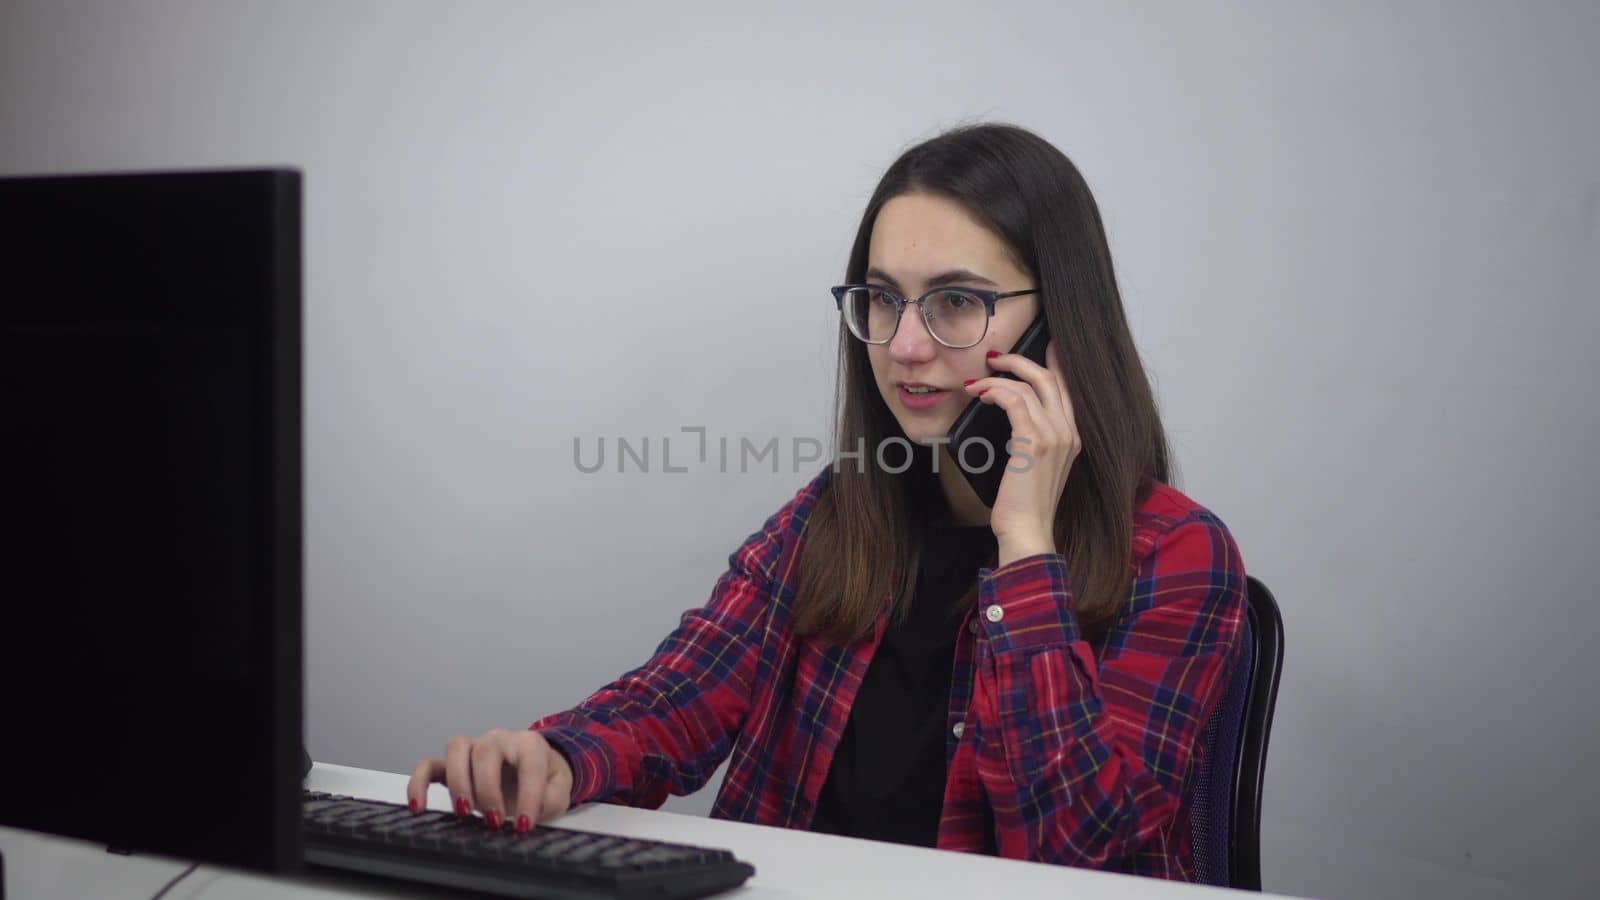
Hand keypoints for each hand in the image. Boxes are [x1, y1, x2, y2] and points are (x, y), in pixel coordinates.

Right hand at [406, 728, 573, 832]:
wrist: (535, 771)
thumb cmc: (545, 781)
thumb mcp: (558, 791)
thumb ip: (552, 797)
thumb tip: (534, 807)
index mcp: (529, 744)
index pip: (528, 762)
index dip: (528, 794)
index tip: (524, 825)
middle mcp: (499, 740)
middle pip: (485, 752)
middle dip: (488, 789)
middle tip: (494, 822)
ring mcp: (473, 748)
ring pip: (456, 748)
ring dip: (457, 782)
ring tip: (465, 813)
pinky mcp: (451, 765)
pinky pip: (428, 765)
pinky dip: (419, 783)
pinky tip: (418, 807)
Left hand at [963, 339, 1080, 564]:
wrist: (1028, 531)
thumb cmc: (1026, 505)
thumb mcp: (1037, 468)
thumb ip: (1035, 442)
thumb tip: (1015, 419)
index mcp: (1072, 437)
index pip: (1066, 389)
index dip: (1054, 364)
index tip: (1043, 345)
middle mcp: (1068, 432)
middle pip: (1049, 378)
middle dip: (1020, 361)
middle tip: (995, 358)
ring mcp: (1054, 436)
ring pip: (1028, 385)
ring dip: (997, 378)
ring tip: (976, 383)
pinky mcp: (1033, 441)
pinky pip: (1014, 400)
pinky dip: (995, 391)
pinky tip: (981, 396)